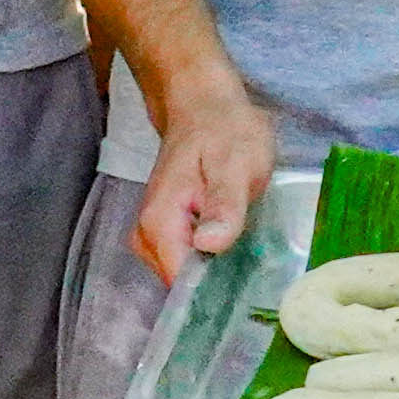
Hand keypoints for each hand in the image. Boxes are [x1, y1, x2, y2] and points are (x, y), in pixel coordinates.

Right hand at [130, 80, 279, 283]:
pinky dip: (208, 263)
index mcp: (160, 222)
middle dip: (214, 285)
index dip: (211, 294)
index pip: (178, 283)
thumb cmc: (224, 131)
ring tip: (245, 256)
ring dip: (213, 274)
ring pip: (182, 277)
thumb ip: (224, 206)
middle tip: (252, 269)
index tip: (244, 293)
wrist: (204, 104)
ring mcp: (153, 235)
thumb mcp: (236, 164)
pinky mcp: (165, 233)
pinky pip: (184, 264)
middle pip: (179, 285)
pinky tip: (232, 249)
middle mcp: (146, 234)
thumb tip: (209, 246)